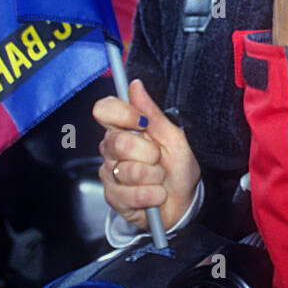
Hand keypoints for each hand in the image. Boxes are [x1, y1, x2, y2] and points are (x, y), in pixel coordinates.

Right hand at [92, 79, 200, 232]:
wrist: (182, 202)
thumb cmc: (178, 167)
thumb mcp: (173, 137)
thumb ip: (153, 112)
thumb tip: (135, 85)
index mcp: (124, 129)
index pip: (105, 110)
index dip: (123, 113)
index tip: (143, 122)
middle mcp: (112, 149)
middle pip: (118, 142)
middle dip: (149, 153)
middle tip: (158, 159)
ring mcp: (110, 174)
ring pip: (128, 171)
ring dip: (154, 177)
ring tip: (159, 179)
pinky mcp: (113, 198)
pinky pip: (132, 194)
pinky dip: (152, 195)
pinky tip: (155, 194)